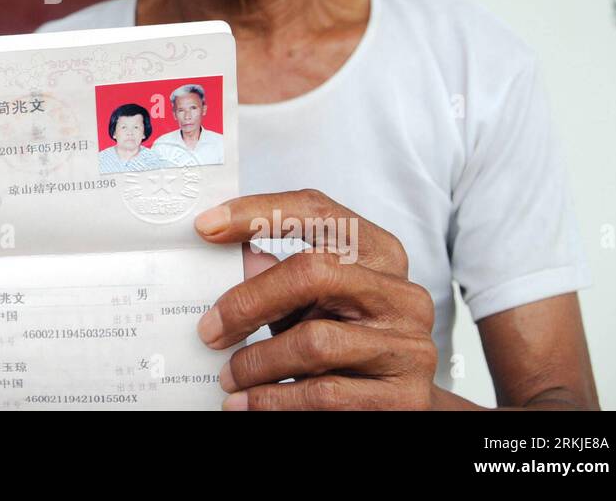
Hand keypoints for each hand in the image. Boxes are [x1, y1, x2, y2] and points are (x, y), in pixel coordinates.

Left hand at [193, 189, 437, 409]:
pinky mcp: (405, 396)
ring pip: (314, 341)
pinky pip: (324, 394)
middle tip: (210, 330)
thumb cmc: (347, 344)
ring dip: (256, 362)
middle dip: (248, 302)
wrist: (396, 404)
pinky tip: (249, 402)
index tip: (206, 226)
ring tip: (230, 376)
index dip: (258, 213)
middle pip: (313, 272)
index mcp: (380, 254)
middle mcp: (402, 293)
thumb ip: (281, 279)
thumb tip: (235, 261)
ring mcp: (409, 345)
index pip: (318, 211)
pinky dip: (274, 399)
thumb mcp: (314, 304)